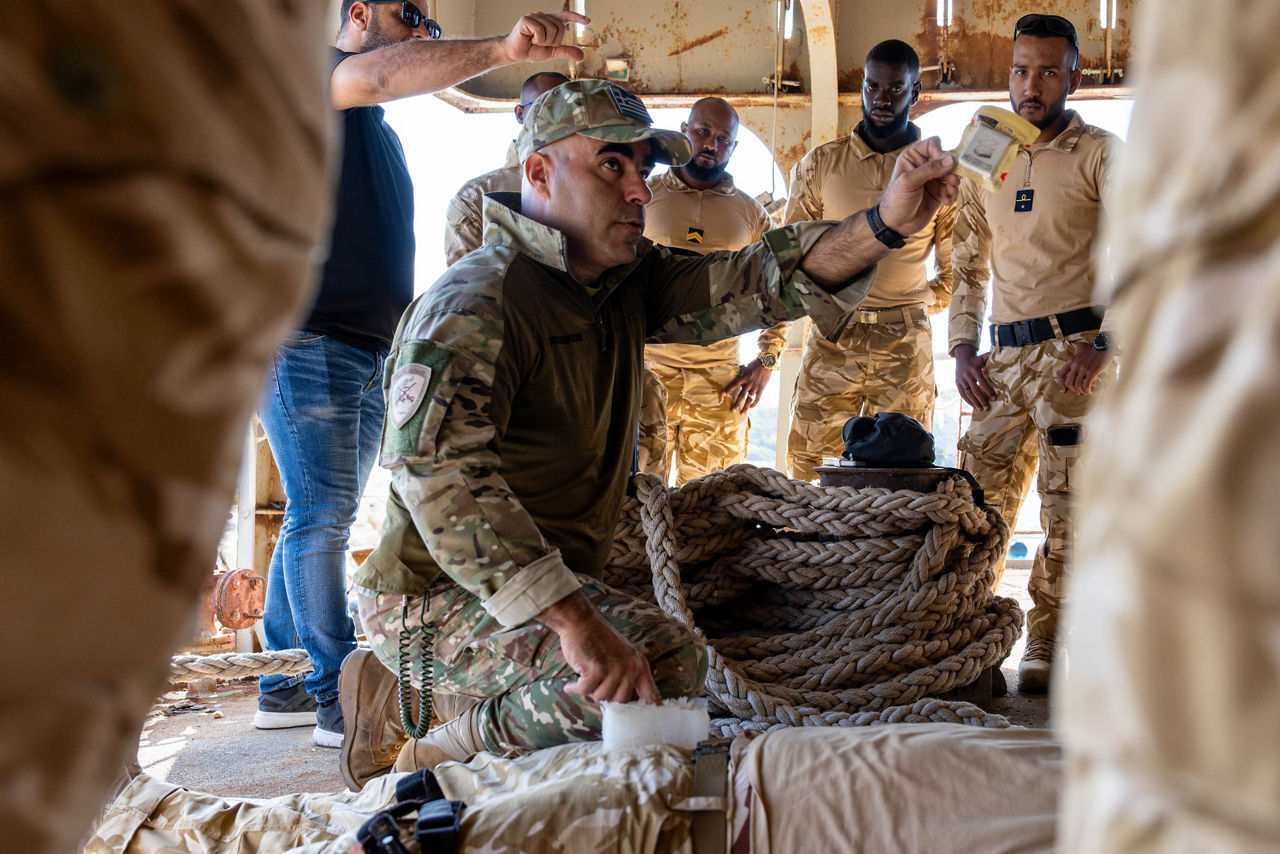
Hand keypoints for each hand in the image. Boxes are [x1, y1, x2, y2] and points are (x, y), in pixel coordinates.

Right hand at [501, 11, 588, 63]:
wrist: (515, 53)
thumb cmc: (532, 50)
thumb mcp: (552, 51)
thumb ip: (566, 51)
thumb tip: (582, 56)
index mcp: (550, 22)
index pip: (566, 16)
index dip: (577, 18)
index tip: (588, 22)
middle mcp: (543, 16)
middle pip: (561, 28)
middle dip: (554, 41)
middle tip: (541, 44)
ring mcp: (535, 16)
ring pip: (551, 30)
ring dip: (545, 42)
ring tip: (534, 42)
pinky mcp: (526, 20)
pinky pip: (540, 31)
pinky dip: (537, 40)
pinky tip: (529, 40)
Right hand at [538, 590, 659, 703]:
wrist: (581, 622)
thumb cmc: (598, 640)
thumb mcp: (622, 655)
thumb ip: (627, 676)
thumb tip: (625, 701)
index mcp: (639, 666)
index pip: (651, 694)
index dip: (652, 710)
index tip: (652, 725)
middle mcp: (630, 668)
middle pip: (620, 701)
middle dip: (604, 695)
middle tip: (594, 684)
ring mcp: (614, 669)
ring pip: (601, 697)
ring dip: (589, 690)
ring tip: (584, 677)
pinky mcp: (596, 670)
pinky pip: (584, 691)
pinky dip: (574, 689)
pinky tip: (569, 685)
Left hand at [724, 359, 770, 412]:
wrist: (766, 363)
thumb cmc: (754, 363)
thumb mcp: (745, 366)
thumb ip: (740, 371)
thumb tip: (734, 371)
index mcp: (743, 378)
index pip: (734, 385)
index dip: (728, 390)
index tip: (722, 395)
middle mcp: (748, 384)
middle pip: (741, 396)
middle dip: (736, 404)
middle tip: (732, 410)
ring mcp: (755, 387)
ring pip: (749, 399)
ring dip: (745, 407)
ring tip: (741, 413)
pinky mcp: (761, 389)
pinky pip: (757, 398)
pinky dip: (754, 404)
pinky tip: (750, 407)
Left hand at [878, 137, 959, 235]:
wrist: (896, 224)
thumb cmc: (895, 201)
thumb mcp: (909, 182)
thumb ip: (929, 170)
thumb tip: (950, 160)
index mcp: (913, 157)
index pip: (932, 144)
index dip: (940, 151)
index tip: (944, 163)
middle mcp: (923, 165)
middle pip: (945, 159)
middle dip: (951, 170)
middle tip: (953, 181)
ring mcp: (932, 178)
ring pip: (951, 173)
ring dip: (953, 183)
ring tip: (950, 193)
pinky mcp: (938, 191)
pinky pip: (950, 187)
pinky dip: (951, 193)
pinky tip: (946, 201)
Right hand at [953, 344, 993, 410]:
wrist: (962, 357)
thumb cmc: (976, 359)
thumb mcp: (983, 357)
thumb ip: (991, 358)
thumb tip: (1001, 355)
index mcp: (975, 370)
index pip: (982, 383)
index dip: (988, 391)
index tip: (994, 398)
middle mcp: (967, 376)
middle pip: (975, 391)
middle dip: (982, 400)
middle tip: (987, 408)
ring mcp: (961, 380)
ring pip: (968, 394)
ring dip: (975, 402)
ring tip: (981, 409)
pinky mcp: (957, 383)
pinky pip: (962, 394)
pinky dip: (968, 401)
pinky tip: (973, 406)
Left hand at [1057, 340, 1110, 394]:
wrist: (1103, 347)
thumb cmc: (1092, 349)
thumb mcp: (1080, 348)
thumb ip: (1074, 349)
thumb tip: (1071, 345)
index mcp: (1071, 361)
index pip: (1061, 374)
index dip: (1060, 384)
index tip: (1062, 390)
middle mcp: (1075, 366)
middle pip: (1068, 383)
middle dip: (1072, 390)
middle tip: (1077, 392)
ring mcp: (1083, 369)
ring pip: (1078, 385)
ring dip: (1081, 391)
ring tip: (1084, 392)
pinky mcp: (1092, 372)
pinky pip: (1087, 385)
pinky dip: (1087, 391)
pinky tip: (1089, 392)